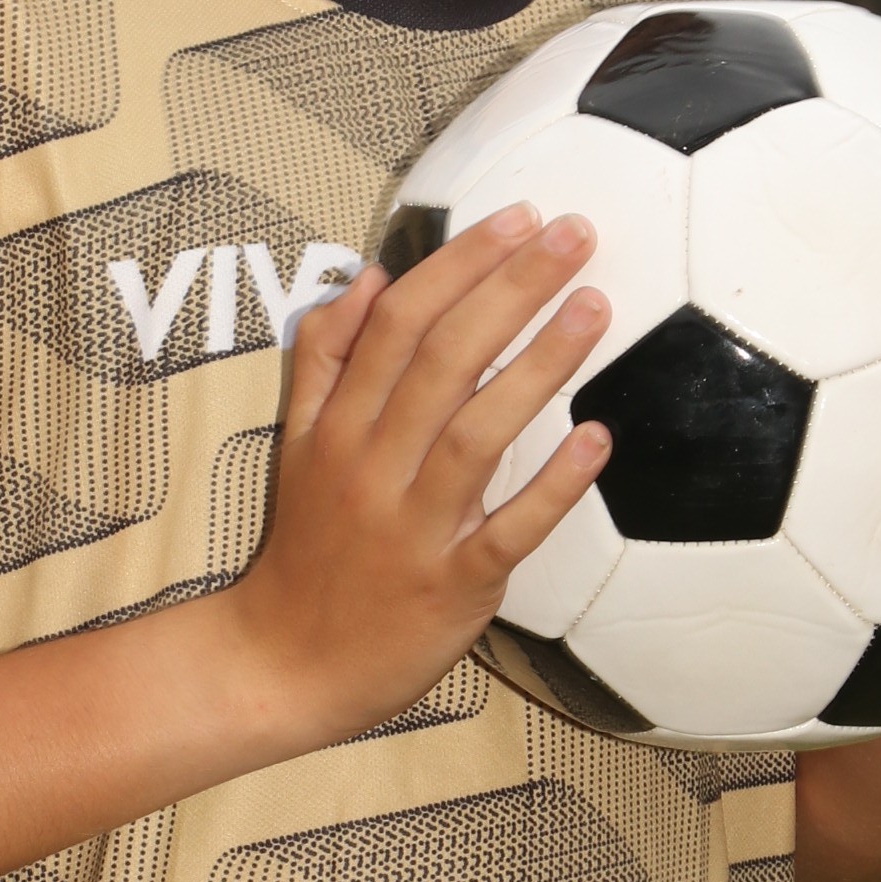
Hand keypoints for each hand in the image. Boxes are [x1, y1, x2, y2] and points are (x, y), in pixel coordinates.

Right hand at [218, 205, 609, 746]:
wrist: (284, 664)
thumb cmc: (307, 547)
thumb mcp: (295, 443)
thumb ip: (325, 358)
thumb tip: (370, 277)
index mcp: (338, 424)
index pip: (399, 322)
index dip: (461, 263)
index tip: (519, 216)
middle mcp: (372, 465)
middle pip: (442, 359)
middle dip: (509, 288)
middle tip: (574, 234)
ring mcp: (413, 527)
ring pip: (475, 432)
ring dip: (538, 366)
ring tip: (594, 306)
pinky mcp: (452, 585)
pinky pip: (507, 530)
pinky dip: (551, 486)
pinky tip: (596, 440)